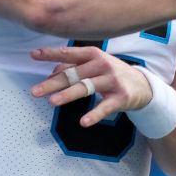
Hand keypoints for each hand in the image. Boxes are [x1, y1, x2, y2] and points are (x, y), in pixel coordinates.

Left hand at [30, 45, 154, 126]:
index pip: (69, 53)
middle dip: (53, 83)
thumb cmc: (111, 73)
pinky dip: (94, 115)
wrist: (143, 85)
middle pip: (73, 74)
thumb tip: (51, 72)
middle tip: (34, 92)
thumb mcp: (94, 65)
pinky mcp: (121, 97)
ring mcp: (112, 80)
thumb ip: (73, 67)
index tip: (33, 55)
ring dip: (68, 95)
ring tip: (52, 102)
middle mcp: (102, 64)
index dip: (51, 54)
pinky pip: (105, 107)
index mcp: (93, 54)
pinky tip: (84, 122)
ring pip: (86, 88)